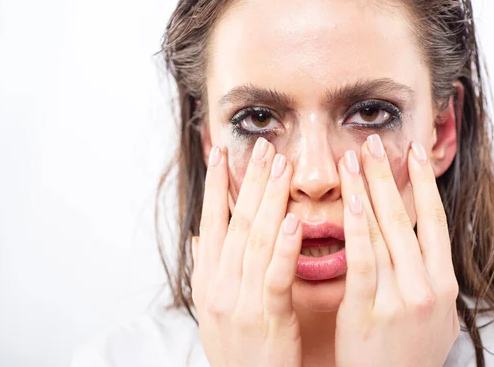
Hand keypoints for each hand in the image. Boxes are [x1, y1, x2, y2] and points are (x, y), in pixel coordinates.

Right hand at [191, 137, 302, 366]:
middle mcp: (217, 286)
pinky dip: (282, 246)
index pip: (211, 221)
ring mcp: (238, 302)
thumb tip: (201, 235)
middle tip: (264, 147)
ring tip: (281, 167)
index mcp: (207, 280)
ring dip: (268, 200)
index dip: (217, 185)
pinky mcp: (265, 318)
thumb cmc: (239, 350)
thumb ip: (209, 270)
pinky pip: (274, 276)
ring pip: (254, 241)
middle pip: (235, 223)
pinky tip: (291, 220)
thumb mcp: (214, 310)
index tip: (222, 152)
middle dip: (249, 182)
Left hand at [335, 134, 459, 366]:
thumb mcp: (436, 319)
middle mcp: (428, 285)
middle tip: (373, 142)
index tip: (414, 152)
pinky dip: (358, 228)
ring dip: (368, 191)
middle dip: (389, 176)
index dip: (423, 183)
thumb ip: (431, 282)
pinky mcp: (371, 310)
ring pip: (382, 232)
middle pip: (405, 218)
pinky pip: (363, 261)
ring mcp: (402, 297)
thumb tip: (426, 250)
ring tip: (353, 159)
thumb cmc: (407, 356)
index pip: (433, 220)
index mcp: (444, 283)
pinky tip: (352, 200)